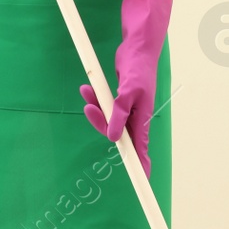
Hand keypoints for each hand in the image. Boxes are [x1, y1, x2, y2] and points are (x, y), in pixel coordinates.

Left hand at [80, 0, 173, 175]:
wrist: (137, 47)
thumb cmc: (138, 68)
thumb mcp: (128, 91)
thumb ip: (119, 115)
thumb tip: (113, 138)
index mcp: (142, 118)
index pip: (141, 149)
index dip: (141, 166)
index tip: (142, 181)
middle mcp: (136, 117)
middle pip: (116, 135)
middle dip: (100, 123)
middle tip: (89, 105)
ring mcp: (127, 110)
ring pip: (108, 121)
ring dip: (94, 109)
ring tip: (86, 90)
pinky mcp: (119, 101)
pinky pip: (104, 108)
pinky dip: (95, 100)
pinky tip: (87, 90)